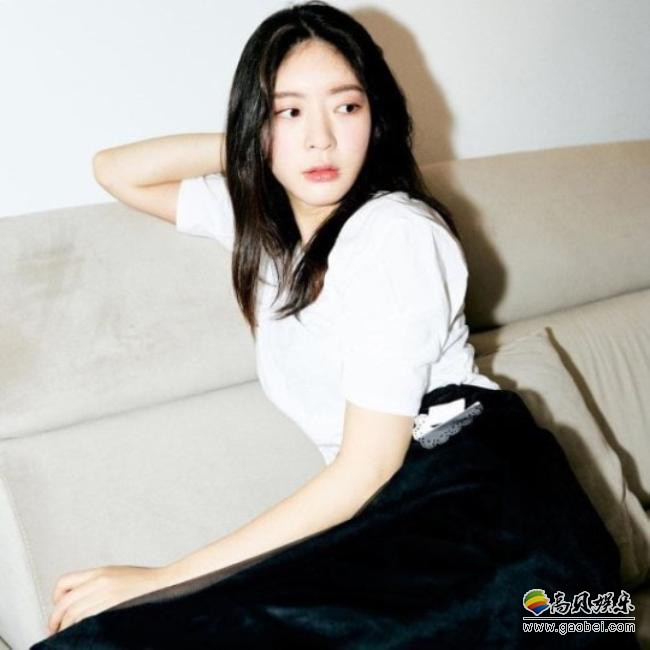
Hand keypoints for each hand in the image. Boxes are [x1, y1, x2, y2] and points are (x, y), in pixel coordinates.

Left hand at [48, 565, 170, 635]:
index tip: (58, 612)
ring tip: (68, 637)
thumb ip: (99, 584)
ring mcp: (107, 597)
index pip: (64, 583)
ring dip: (65, 629)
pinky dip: (79, 631)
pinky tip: (83, 636)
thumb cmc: (148, 585)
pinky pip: (86, 623)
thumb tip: (79, 602)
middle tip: (55, 631)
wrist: (170, 585)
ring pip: (72, 616)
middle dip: (56, 620)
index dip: (56, 600)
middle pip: (65, 604)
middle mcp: (101, 582)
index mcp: (101, 572)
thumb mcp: (120, 576)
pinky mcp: (112, 611)